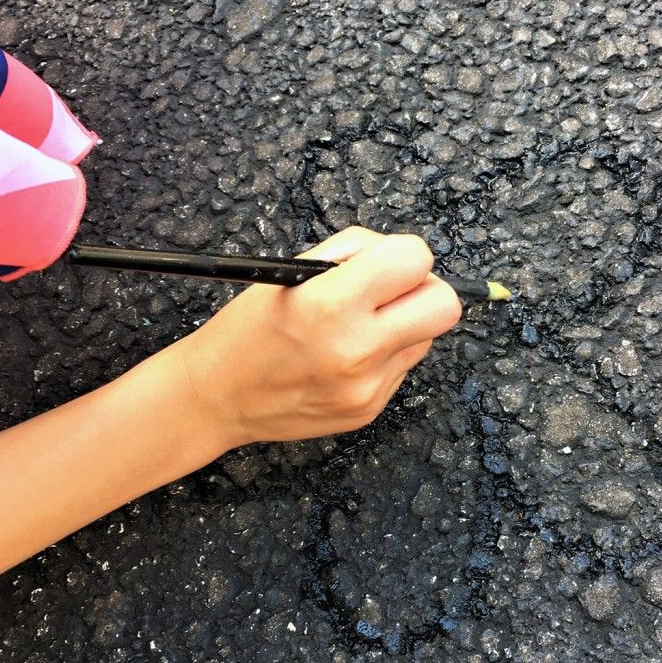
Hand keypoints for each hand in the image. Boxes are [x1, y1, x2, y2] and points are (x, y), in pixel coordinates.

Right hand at [177, 226, 462, 448]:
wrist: (216, 397)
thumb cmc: (246, 329)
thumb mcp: (289, 271)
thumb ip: (351, 254)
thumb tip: (401, 253)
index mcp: (330, 304)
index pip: (415, 261)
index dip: (404, 253)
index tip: (387, 260)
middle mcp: (355, 349)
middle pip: (445, 306)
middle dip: (425, 289)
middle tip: (393, 290)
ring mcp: (366, 387)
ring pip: (427, 338)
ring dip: (404, 323)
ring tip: (358, 325)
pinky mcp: (369, 409)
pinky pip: (402, 367)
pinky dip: (384, 353)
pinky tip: (346, 355)